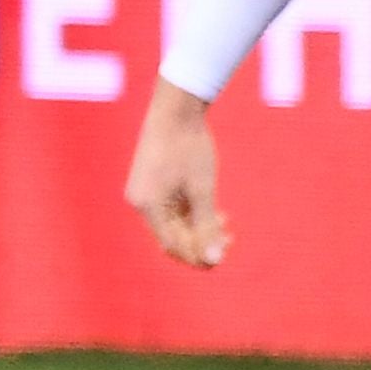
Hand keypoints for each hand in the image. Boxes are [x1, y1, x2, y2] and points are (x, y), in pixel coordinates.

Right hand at [124, 82, 229, 269]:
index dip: (198, 256)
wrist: (176, 107)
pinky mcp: (151, 182)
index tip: (224, 255)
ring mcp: (144, 192)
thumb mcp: (202, 189)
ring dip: (198, 226)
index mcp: (148, 207)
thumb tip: (213, 261)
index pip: (173, 246)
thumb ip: (207, 226)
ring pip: (173, 223)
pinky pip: (170, 208)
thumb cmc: (188, 147)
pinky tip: (213, 209)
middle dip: (200, 241)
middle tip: (229, 239)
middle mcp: (141, 203)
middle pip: (171, 236)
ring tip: (225, 221)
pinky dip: (191, 212)